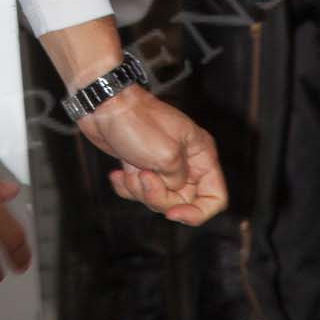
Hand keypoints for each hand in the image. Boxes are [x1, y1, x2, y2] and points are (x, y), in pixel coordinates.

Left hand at [78, 85, 226, 226]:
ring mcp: (162, 165)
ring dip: (140, 190)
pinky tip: (118, 173)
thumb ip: (178, 182)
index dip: (198, 212)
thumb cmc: (136, 121)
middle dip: (160, 196)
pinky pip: (139, 192)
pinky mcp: (141, 166)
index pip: (216, 196)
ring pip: (159, 199)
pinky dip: (127, 187)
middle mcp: (186, 161)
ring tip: (131, 168)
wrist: (104, 105)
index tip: (173, 214)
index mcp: (201, 153)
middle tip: (144, 176)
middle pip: (184, 201)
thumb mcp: (166, 156)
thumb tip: (173, 189)